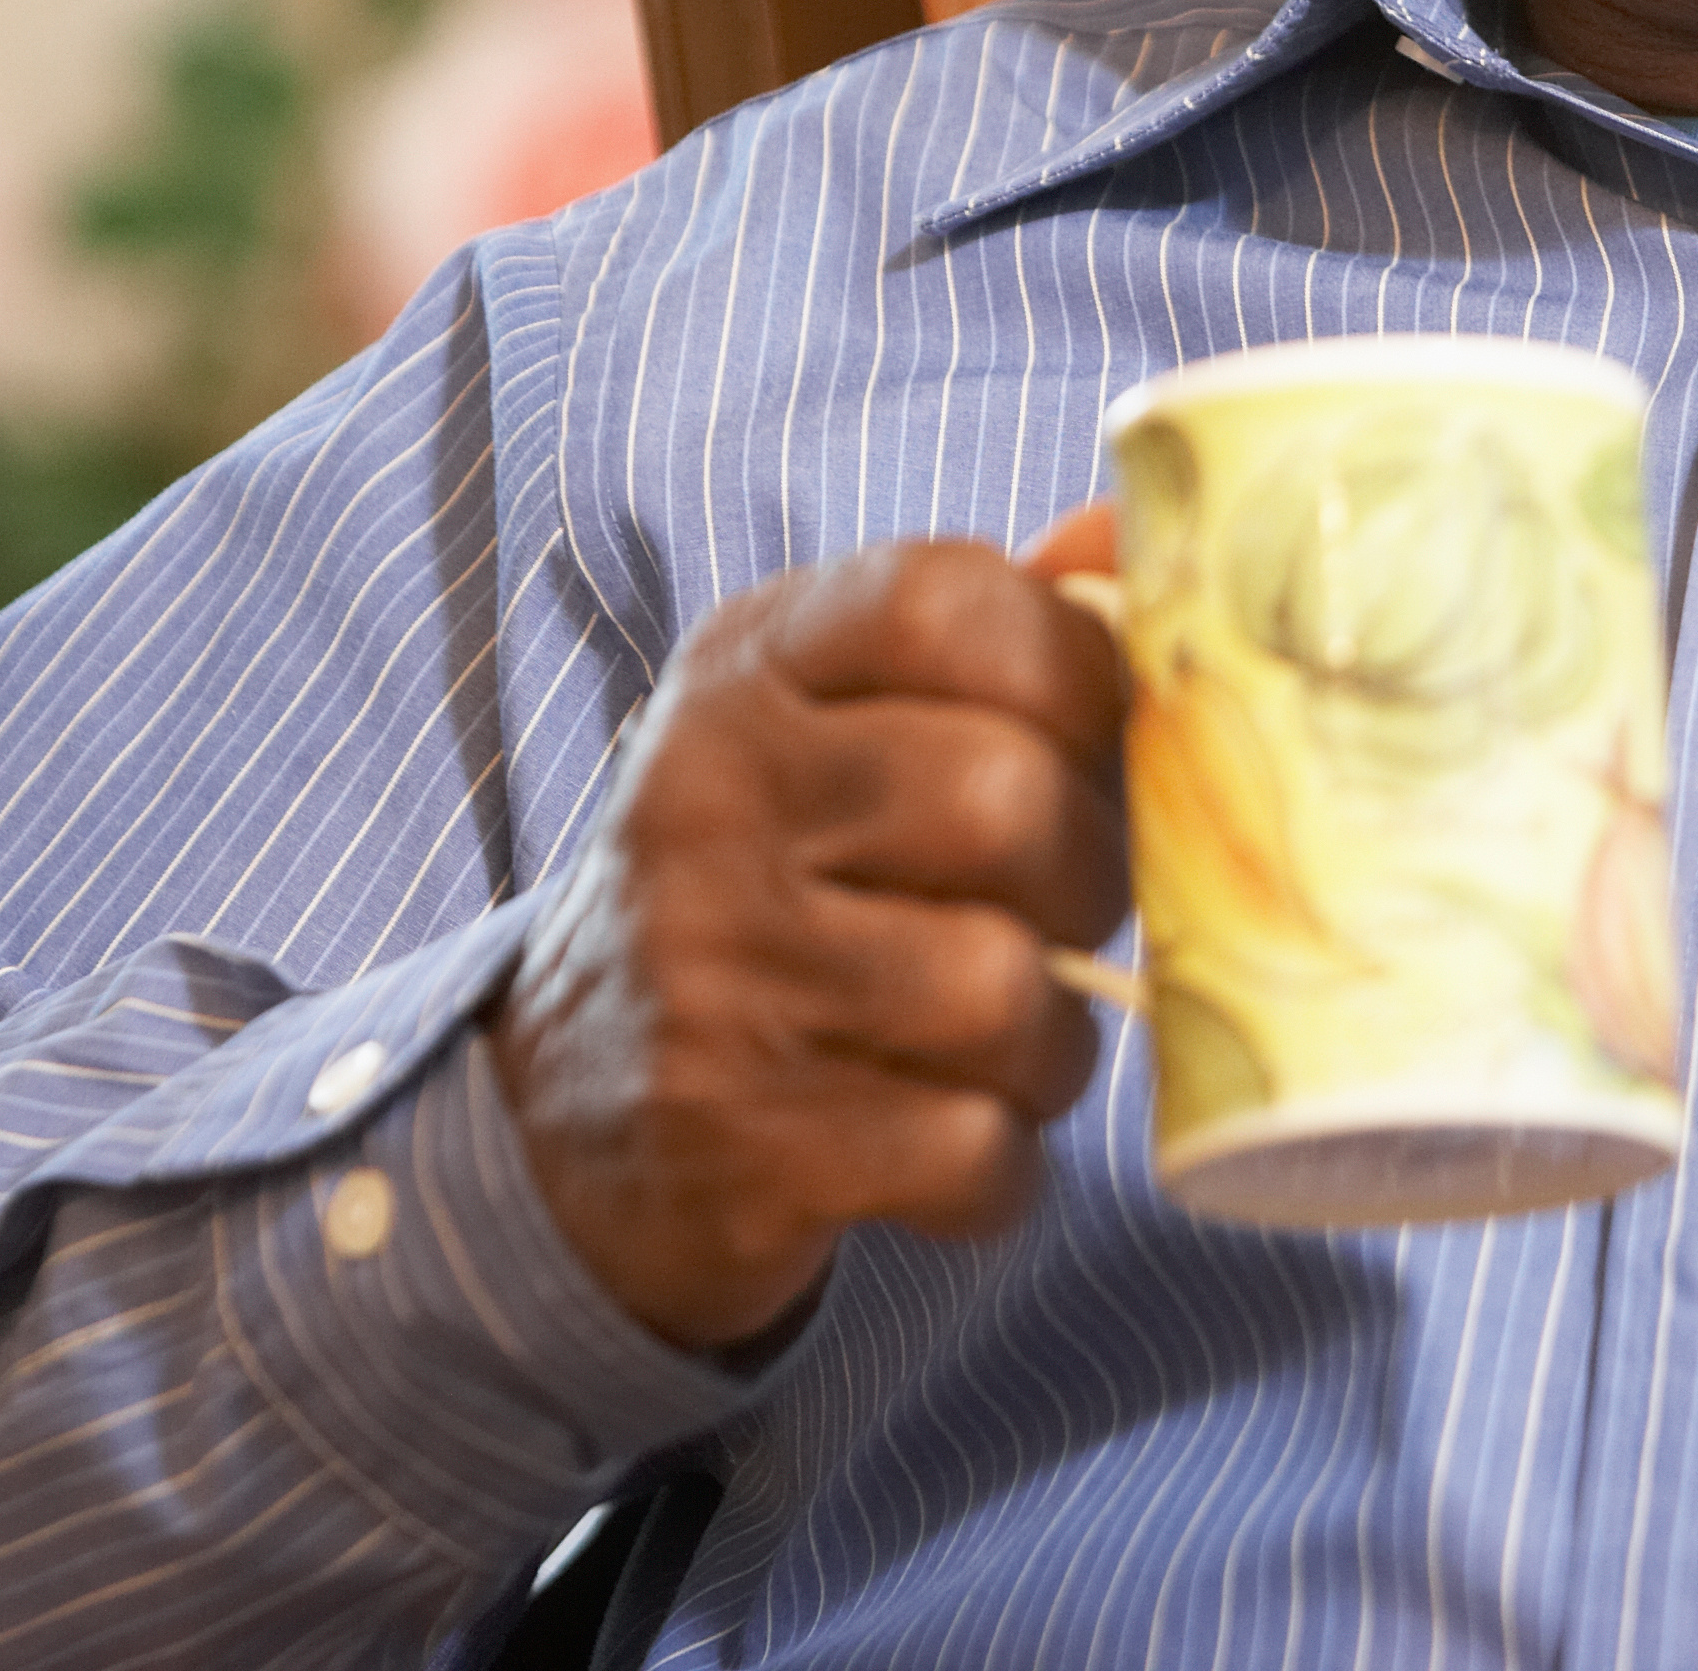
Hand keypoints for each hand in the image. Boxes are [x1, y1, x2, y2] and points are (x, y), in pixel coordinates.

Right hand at [486, 506, 1128, 1347]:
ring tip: (1009, 1041)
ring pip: (1003, 990)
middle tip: (1062, 914)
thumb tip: (1132, 531)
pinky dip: (1001, 1166)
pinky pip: (969, 1148)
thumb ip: (988, 628)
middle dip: (1089, 878)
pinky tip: (955, 1145)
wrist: (566, 1112)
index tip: (1094, 743)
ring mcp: (709, 972)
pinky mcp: (735, 1143)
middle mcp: (706, 799)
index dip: (1077, 669)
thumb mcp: (833, 723)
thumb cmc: (767, 883)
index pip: (949, 599)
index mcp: (744, 668)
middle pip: (1005, 803)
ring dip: (1051, 1042)